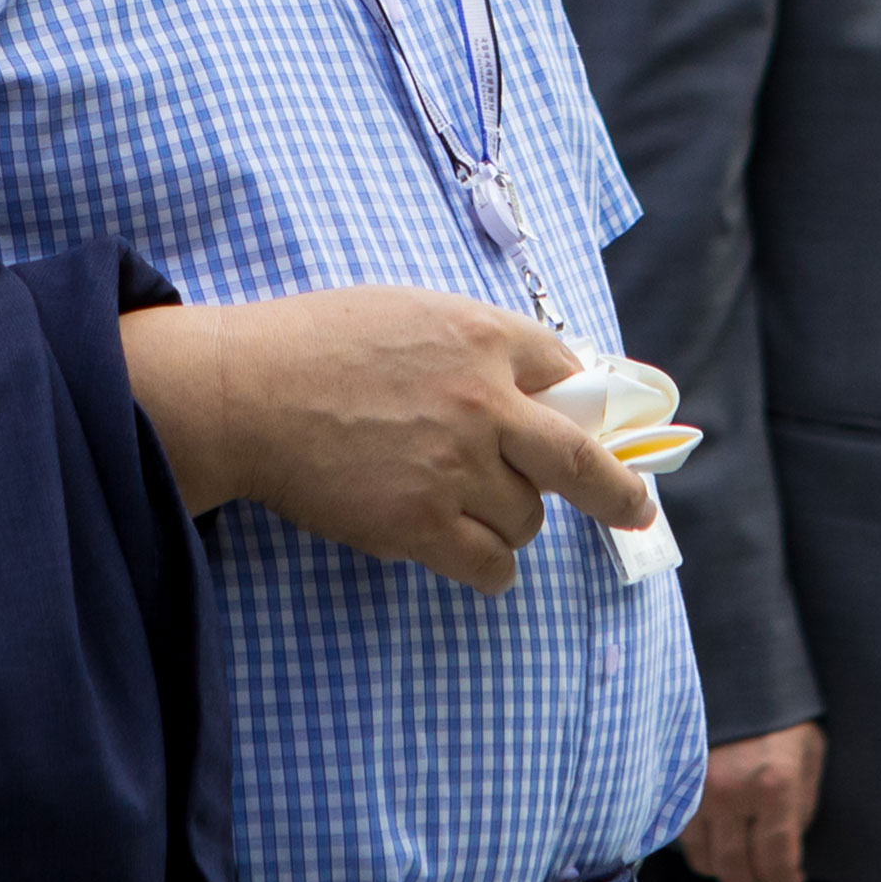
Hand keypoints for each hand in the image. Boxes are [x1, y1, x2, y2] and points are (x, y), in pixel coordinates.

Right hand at [132, 290, 652, 594]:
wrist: (245, 392)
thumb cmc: (314, 343)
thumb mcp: (410, 313)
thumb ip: (474, 345)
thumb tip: (532, 385)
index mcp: (483, 338)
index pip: (569, 374)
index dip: (581, 404)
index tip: (597, 426)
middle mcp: (484, 403)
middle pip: (583, 462)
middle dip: (619, 493)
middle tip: (634, 508)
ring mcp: (456, 468)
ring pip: (527, 520)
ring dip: (510, 520)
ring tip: (461, 504)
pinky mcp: (421, 523)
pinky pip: (492, 565)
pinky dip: (492, 568)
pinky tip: (474, 559)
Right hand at [682, 722, 822, 881]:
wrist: (736, 675)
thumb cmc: (781, 717)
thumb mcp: (809, 757)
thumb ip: (800, 807)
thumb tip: (788, 849)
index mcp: (774, 787)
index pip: (776, 863)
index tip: (790, 880)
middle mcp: (731, 794)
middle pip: (736, 870)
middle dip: (756, 876)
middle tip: (766, 864)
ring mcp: (697, 792)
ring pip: (706, 862)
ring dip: (726, 864)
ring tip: (741, 847)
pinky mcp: (674, 787)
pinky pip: (683, 839)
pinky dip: (702, 845)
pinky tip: (718, 832)